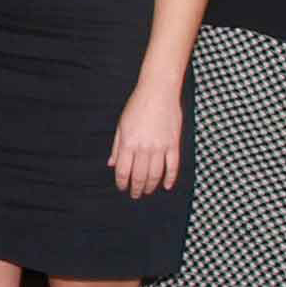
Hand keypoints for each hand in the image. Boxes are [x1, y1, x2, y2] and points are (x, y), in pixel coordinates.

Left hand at [109, 81, 184, 197]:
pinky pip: (173, 166)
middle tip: (135, 194)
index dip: (122, 182)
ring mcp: (160, 147)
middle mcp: (144, 148)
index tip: (122, 188)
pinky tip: (166, 186)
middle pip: (139, 176)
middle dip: (136, 188)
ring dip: (150, 185)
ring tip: (147, 191)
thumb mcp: (121, 125)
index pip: (123, 171)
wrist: (158, 92)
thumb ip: (117, 147)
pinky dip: (170, 178)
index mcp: (128, 143)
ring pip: (155, 174)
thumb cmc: (137, 106)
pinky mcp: (173, 144)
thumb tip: (112, 164)